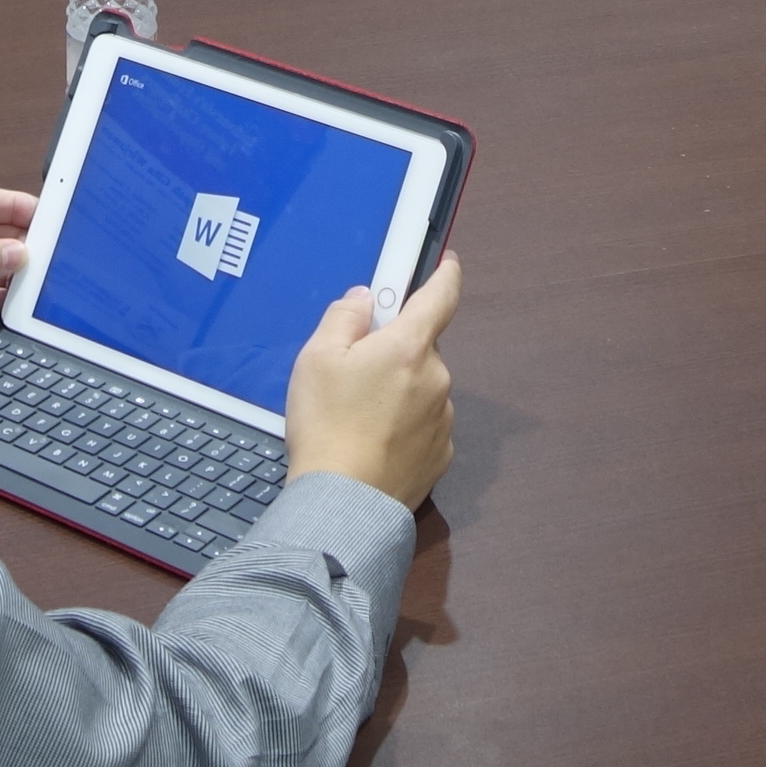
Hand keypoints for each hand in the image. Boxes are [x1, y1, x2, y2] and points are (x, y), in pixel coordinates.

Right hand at [279, 253, 461, 510]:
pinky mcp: (441, 455)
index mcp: (410, 347)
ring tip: (358, 416)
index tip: (449, 264)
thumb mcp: (316, 358)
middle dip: (395, 350)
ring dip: (399, 390)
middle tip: (355, 369)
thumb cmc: (327, 424)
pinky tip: (373, 440)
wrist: (343, 502)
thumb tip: (364, 301)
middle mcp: (437, 379)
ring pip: (422, 388)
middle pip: (421, 348)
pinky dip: (404, 425)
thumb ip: (344, 317)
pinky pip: (424, 425)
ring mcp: (443, 420)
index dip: (446, 274)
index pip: (441, 296)